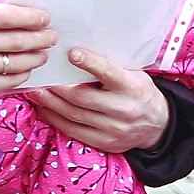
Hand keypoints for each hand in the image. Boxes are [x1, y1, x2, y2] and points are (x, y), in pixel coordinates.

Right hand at [0, 3, 56, 106]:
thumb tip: (35, 17)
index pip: (6, 16)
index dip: (30, 17)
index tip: (46, 18)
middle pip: (16, 41)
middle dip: (40, 39)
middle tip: (52, 37)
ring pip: (16, 62)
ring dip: (36, 58)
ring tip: (43, 54)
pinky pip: (10, 80)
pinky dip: (24, 73)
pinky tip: (27, 68)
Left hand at [29, 48, 170, 152]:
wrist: (157, 125)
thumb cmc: (139, 91)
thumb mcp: (134, 74)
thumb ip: (111, 66)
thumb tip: (78, 51)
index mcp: (132, 87)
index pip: (108, 73)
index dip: (89, 63)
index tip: (71, 53)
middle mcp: (123, 109)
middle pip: (81, 98)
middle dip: (56, 88)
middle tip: (39, 77)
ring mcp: (113, 129)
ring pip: (74, 115)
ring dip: (51, 103)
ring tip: (35, 91)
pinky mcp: (104, 142)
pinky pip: (73, 131)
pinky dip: (56, 119)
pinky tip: (45, 109)